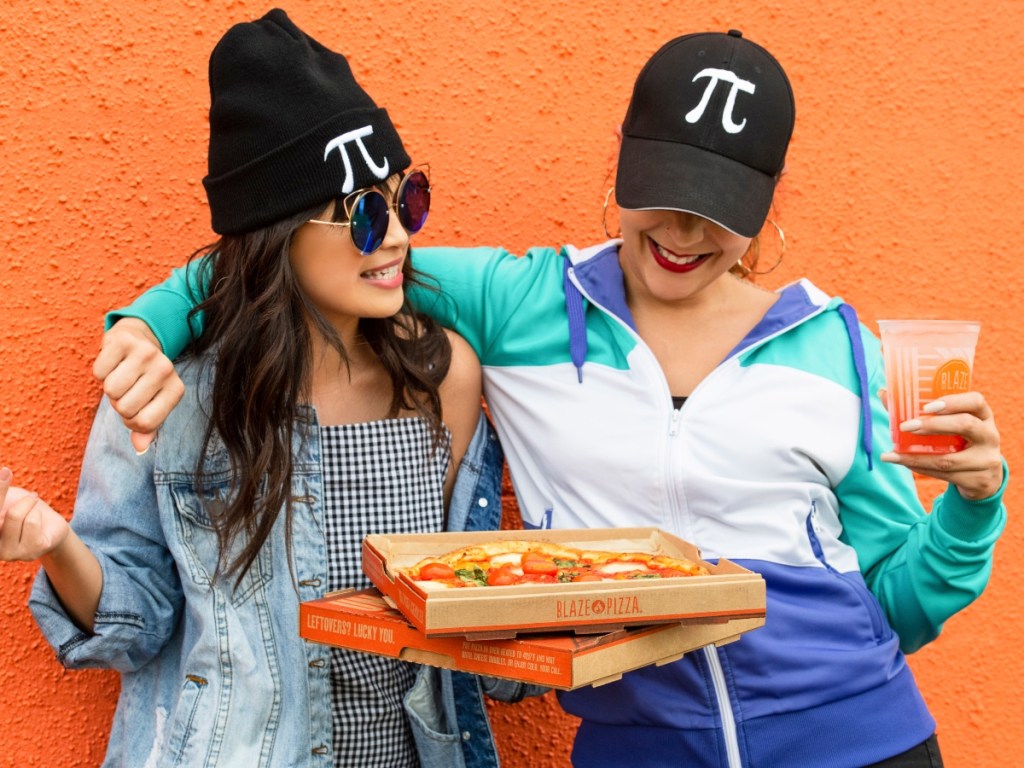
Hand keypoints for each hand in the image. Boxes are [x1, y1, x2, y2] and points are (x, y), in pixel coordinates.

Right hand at [0, 467, 68, 560]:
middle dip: (0, 491)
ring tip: (31, 503)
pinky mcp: (30, 553)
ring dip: (27, 503)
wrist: (50, 525)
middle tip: (9, 475)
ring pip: (14, 516)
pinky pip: (32, 521)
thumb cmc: (21, 509)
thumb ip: (0, 493)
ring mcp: (8, 554)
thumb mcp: (4, 498)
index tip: (4, 471)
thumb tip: (4, 472)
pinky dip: (37, 512)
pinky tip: (38, 517)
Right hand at [93, 318, 183, 453]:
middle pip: (124, 408)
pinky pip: (99, 372)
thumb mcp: (151, 404)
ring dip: (109, 388)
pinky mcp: (124, 341)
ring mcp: (146, 353)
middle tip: (128, 389)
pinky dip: (101, 371)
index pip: (143, 424)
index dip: (130, 421)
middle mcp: (166, 370)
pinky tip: (114, 363)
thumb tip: (140, 449)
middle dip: (119, 403)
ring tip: (121, 376)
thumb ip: (146, 428)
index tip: (135, 408)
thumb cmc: (144, 380)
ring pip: (110, 391)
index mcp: (176, 390)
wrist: (139, 341)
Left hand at [880, 391, 1004, 500]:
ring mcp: (987, 459)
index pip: (975, 401)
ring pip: (949, 459)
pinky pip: (945, 475)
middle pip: (965, 425)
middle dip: (932, 425)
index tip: (927, 406)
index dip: (953, 401)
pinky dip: (920, 468)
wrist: (983, 478)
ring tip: (891, 454)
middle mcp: (989, 435)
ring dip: (916, 457)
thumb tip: (883, 392)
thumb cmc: (959, 442)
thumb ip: (919, 410)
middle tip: (905, 426)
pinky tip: (903, 463)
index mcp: (983, 415)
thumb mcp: (949, 425)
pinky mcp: (979, 481)